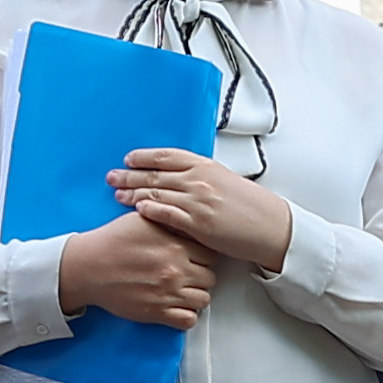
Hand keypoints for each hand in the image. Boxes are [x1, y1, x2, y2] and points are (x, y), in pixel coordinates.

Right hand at [57, 212, 216, 328]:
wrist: (88, 267)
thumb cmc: (113, 241)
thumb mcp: (143, 219)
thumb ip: (169, 220)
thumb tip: (189, 221)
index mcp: (176, 247)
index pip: (211, 254)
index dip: (203, 256)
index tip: (194, 257)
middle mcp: (176, 272)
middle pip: (210, 278)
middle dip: (201, 275)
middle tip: (187, 273)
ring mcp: (168, 295)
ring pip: (203, 300)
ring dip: (195, 295)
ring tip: (182, 290)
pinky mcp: (157, 313)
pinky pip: (188, 321)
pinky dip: (186, 315)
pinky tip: (176, 305)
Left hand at [106, 146, 294, 274]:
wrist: (270, 226)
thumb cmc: (251, 207)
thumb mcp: (226, 181)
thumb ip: (203, 177)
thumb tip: (183, 177)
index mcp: (206, 166)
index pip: (167, 156)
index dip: (144, 157)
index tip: (130, 159)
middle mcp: (198, 180)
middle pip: (155, 174)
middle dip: (130, 175)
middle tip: (112, 177)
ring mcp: (196, 201)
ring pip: (156, 194)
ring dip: (133, 194)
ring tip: (117, 195)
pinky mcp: (197, 223)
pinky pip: (165, 214)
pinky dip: (148, 210)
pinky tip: (136, 210)